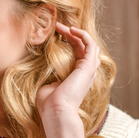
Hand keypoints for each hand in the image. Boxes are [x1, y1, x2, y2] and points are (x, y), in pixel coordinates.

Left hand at [36, 23, 99, 137]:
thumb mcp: (48, 87)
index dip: (68, 41)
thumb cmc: (50, 104)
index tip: (55, 34)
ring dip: (77, 33)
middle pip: (84, 47)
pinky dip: (82, 35)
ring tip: (63, 26)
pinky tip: (71, 30)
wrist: (56, 111)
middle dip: (71, 35)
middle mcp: (86, 72)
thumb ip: (51, 79)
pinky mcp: (88, 66)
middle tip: (58, 26)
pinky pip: (90, 44)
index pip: (78, 54)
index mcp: (78, 77)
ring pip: (88, 44)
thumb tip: (48, 77)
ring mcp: (88, 69)